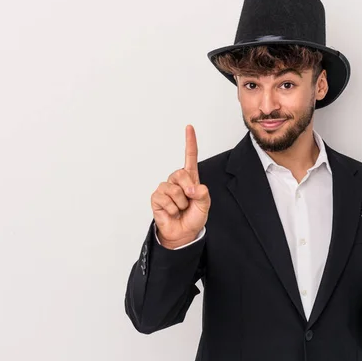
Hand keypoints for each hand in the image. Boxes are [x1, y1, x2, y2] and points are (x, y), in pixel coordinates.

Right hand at [150, 125, 210, 249]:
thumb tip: (193, 188)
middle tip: (189, 201)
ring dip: (180, 203)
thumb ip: (203, 194)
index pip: (190, 157)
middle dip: (188, 189)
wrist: (183, 233)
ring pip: (174, 189)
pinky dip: (172, 208)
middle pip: (181, 173)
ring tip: (180, 209)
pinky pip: (165, 198)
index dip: (190, 142)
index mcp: (190, 178)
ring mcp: (165, 188)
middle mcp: (177, 180)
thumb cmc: (194, 217)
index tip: (189, 127)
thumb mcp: (205, 205)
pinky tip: (172, 212)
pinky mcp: (156, 197)